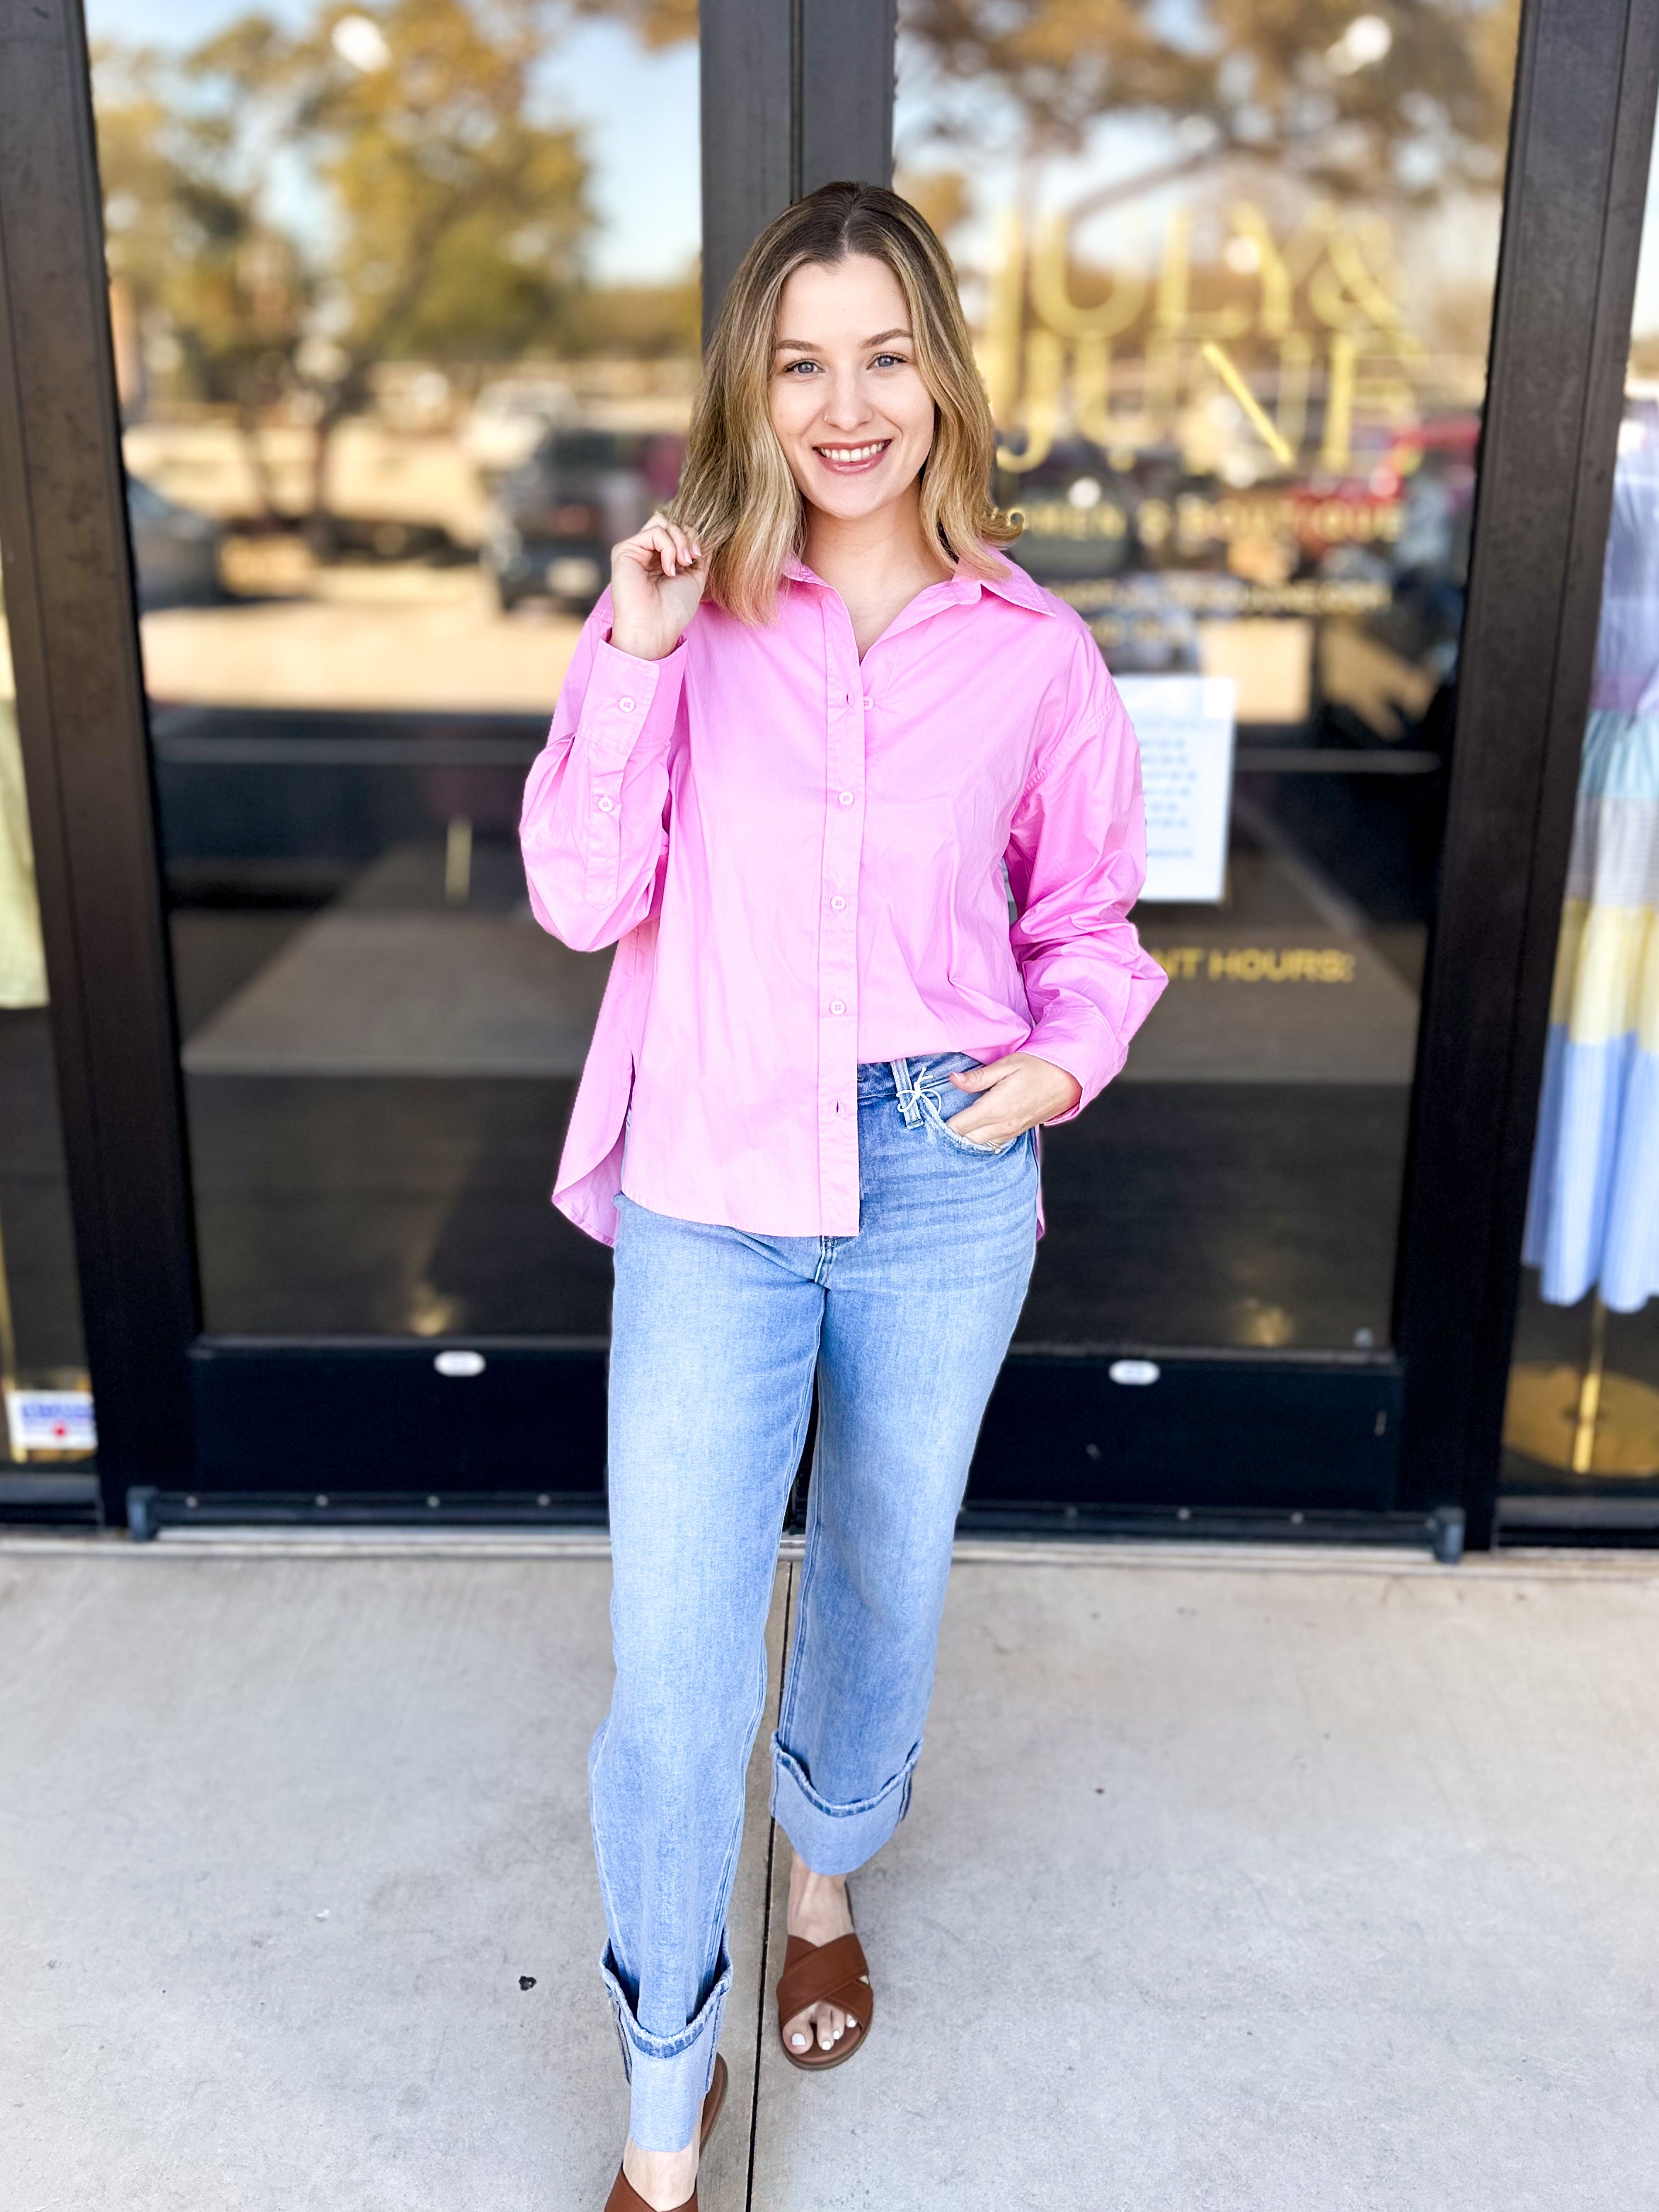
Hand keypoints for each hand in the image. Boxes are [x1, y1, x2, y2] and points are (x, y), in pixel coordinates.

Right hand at [609, 512, 706, 661]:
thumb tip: (703, 532)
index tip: (699, 558)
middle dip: (687, 536)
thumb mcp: (695, 576)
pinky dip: (668, 547)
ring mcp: (635, 550)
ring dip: (679, 540)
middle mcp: (647, 552)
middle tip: (690, 560)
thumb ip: (697, 552)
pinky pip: (654, 531)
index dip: (692, 537)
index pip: (677, 530)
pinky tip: (668, 569)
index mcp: (661, 558)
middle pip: (670, 522)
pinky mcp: (624, 550)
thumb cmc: (674, 610)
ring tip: (683, 563)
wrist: (655, 628)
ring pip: (662, 522)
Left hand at [947, 1052, 1080, 1145]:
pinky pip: (994, 1144)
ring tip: (952, 1128)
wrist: (1070, 1078)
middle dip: (950, 1134)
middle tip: (936, 1123)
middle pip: (966, 1140)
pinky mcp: (1019, 1132)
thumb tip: (952, 1080)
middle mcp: (1002, 1125)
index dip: (941, 1124)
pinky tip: (973, 1131)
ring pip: (979, 1145)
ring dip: (965, 1139)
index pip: (958, 1126)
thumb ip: (978, 1077)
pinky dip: (980, 1140)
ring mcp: (1012, 1131)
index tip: (930, 1117)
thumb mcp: (1007, 1064)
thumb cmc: (1039, 1066)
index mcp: (995, 1108)